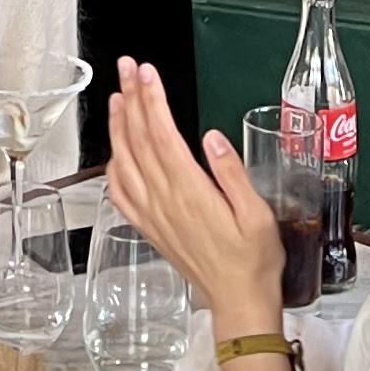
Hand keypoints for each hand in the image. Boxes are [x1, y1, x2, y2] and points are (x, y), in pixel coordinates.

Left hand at [104, 56, 284, 337]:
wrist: (238, 303)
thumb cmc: (254, 261)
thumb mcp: (257, 215)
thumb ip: (232, 174)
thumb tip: (212, 138)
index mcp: (190, 192)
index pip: (162, 135)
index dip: (151, 100)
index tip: (146, 72)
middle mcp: (164, 201)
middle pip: (139, 140)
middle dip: (131, 98)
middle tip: (126, 67)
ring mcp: (153, 215)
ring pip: (124, 162)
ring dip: (118, 126)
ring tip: (117, 97)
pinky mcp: (149, 229)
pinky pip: (121, 195)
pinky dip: (112, 168)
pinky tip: (115, 153)